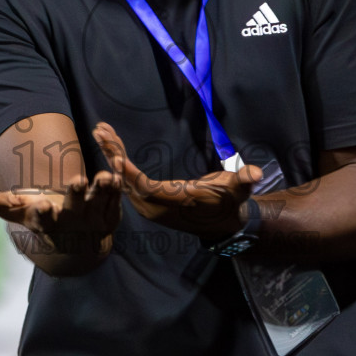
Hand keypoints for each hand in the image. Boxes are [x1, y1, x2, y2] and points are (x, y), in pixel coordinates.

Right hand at [0, 170, 121, 256]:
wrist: (74, 243)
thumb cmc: (39, 218)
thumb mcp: (15, 211)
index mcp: (47, 223)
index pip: (43, 219)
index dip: (43, 213)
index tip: (41, 205)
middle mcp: (71, 223)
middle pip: (74, 209)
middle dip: (76, 196)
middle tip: (76, 181)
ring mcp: (93, 220)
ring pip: (99, 203)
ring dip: (102, 190)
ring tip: (104, 176)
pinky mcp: (111, 215)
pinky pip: (116, 199)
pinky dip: (118, 188)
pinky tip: (118, 172)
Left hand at [92, 122, 260, 240]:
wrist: (224, 223)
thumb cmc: (229, 201)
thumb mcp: (238, 189)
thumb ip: (244, 180)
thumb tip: (255, 173)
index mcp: (174, 202)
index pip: (145, 189)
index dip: (130, 174)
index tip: (115, 156)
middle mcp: (156, 207)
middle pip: (127, 181)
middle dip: (113, 155)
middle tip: (100, 132)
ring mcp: (149, 205)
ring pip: (124, 180)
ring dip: (111, 155)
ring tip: (100, 132)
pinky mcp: (147, 200)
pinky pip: (127, 180)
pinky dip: (118, 162)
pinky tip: (110, 145)